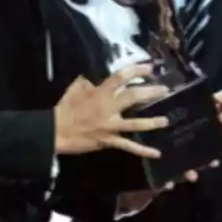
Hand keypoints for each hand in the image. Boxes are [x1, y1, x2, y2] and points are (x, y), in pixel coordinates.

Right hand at [53, 64, 169, 158]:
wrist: (55, 132)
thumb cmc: (65, 110)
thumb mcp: (74, 90)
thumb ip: (87, 83)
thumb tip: (94, 78)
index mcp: (100, 94)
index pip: (120, 78)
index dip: (136, 71)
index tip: (149, 67)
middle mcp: (108, 108)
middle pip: (133, 97)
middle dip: (151, 92)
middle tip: (165, 89)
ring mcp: (110, 126)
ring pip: (135, 124)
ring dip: (152, 122)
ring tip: (166, 120)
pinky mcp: (109, 140)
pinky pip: (128, 146)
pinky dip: (143, 151)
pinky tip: (157, 153)